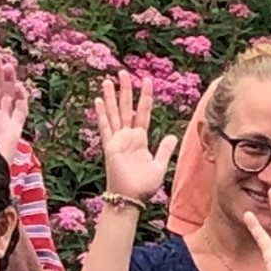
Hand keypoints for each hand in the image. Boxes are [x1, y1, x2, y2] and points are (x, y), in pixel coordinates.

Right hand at [93, 73, 178, 202]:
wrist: (131, 197)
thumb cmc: (143, 186)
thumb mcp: (159, 165)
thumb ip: (164, 150)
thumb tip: (172, 136)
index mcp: (140, 139)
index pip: (143, 112)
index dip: (145, 97)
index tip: (147, 80)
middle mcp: (127, 136)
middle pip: (126, 107)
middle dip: (125, 90)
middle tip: (122, 72)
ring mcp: (117, 140)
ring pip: (114, 113)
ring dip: (111, 97)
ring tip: (107, 80)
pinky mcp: (110, 146)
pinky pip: (105, 127)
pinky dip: (102, 114)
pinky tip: (97, 101)